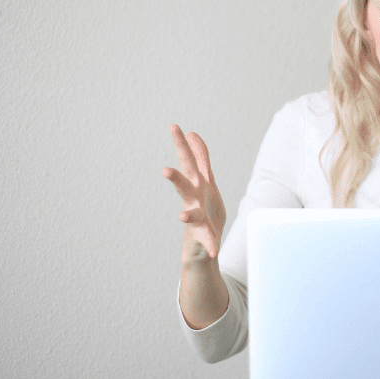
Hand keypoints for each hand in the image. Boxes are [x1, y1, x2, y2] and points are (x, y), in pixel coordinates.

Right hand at [162, 124, 226, 259]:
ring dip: (188, 216)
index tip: (175, 127)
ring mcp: (197, 219)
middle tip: (165, 171)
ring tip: (183, 218)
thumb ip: (201, 158)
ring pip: (192, 215)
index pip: (189, 161)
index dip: (182, 144)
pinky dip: (210, 245)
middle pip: (185, 186)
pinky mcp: (204, 235)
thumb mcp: (206, 179)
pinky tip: (214, 251)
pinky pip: (208, 241)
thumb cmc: (204, 205)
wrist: (203, 240)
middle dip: (176, 179)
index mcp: (196, 184)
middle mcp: (193, 199)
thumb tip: (193, 134)